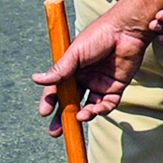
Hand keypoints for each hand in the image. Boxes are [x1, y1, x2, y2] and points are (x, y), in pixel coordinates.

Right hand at [34, 5, 153, 130]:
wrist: (126, 30)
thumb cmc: (99, 36)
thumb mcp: (75, 53)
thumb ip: (59, 70)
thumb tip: (36, 80)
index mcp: (71, 69)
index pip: (56, 89)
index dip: (50, 101)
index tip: (44, 112)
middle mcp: (84, 78)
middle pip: (71, 102)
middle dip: (63, 117)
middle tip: (55, 132)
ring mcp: (100, 83)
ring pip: (89, 105)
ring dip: (83, 114)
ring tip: (79, 117)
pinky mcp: (116, 86)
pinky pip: (107, 104)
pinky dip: (101, 110)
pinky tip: (95, 110)